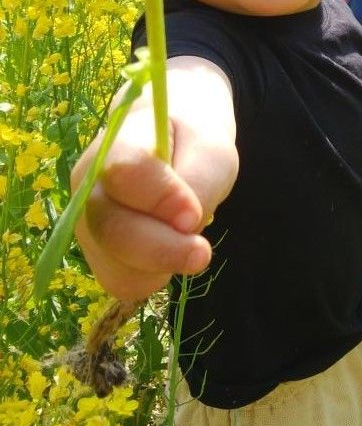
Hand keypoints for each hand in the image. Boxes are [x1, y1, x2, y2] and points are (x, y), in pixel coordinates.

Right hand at [73, 58, 238, 301]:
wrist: (174, 146)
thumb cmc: (193, 145)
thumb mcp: (212, 153)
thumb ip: (199, 182)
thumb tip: (184, 226)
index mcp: (116, 144)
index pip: (125, 172)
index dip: (162, 198)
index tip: (193, 214)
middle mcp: (88, 185)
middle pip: (112, 229)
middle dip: (164, 249)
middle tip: (202, 251)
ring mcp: (86, 223)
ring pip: (115, 265)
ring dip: (160, 266)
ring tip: (185, 244)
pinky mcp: (97, 255)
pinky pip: (122, 282)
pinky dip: (152, 277)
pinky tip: (168, 255)